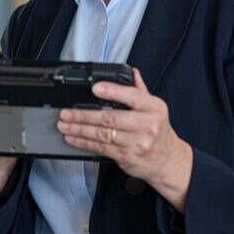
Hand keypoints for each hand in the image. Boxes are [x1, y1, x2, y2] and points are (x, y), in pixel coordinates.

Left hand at [56, 69, 192, 211]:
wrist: (168, 161)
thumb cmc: (158, 131)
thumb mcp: (154, 108)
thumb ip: (139, 90)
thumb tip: (132, 72)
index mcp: (153, 108)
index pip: (131, 96)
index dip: (112, 91)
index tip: (94, 88)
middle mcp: (146, 125)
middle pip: (110, 118)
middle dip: (84, 115)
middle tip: (67, 112)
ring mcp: (137, 143)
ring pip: (102, 134)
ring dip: (79, 129)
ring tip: (65, 125)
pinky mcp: (127, 157)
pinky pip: (101, 148)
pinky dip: (84, 143)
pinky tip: (73, 138)